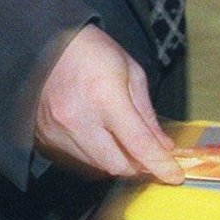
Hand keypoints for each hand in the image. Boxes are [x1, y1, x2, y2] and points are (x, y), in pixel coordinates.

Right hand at [35, 24, 184, 183]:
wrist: (46, 44)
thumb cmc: (91, 52)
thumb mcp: (131, 72)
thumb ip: (147, 113)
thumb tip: (163, 145)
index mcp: (104, 97)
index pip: (139, 145)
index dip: (161, 164)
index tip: (174, 175)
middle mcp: (79, 119)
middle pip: (117, 165)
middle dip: (137, 165)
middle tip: (146, 153)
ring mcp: (58, 131)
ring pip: (97, 166)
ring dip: (114, 158)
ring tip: (117, 137)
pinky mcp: (44, 138)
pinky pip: (76, 160)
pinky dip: (93, 154)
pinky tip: (96, 134)